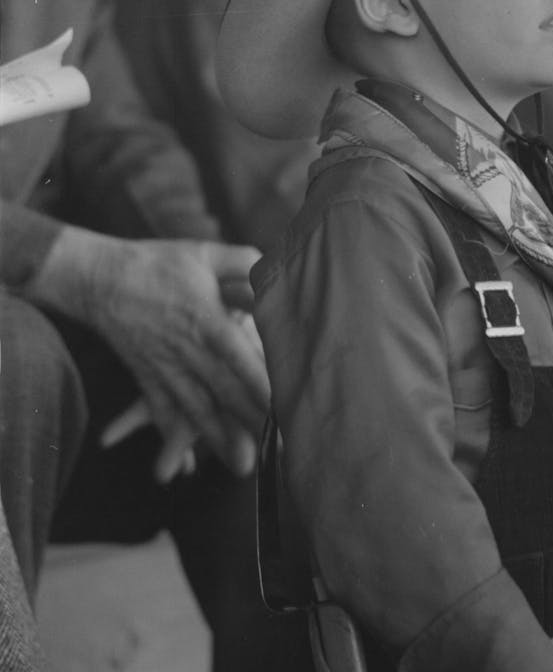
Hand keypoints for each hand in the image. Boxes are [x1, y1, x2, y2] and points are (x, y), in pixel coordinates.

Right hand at [29, 229, 269, 475]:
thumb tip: (275, 273)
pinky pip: (163, 411)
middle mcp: (188, 349)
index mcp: (207, 319)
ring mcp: (167, 367)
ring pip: (197, 408)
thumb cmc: (158, 264)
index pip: (239, 355)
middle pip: (225, 390)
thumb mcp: (205, 253)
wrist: (100, 280)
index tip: (284, 404)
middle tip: (279, 449)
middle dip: (252, 420)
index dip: (261, 381)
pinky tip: (186, 465)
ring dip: (220, 438)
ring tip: (245, 466)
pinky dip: (174, 436)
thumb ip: (244, 262)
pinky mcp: (149, 377)